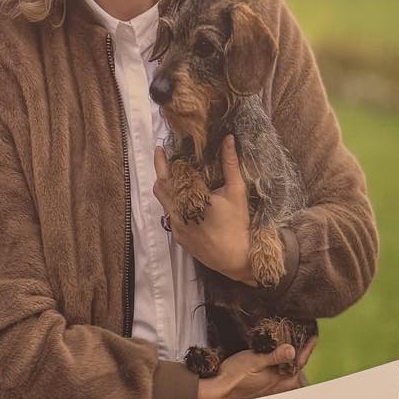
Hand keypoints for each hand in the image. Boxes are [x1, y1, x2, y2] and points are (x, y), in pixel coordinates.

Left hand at [155, 136, 254, 282]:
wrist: (236, 259)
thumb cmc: (238, 225)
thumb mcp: (237, 192)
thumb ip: (230, 164)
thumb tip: (228, 139)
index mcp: (192, 199)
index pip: (171, 174)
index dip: (163, 161)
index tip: (161, 148)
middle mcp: (179, 213)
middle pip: (160, 187)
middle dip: (159, 171)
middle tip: (162, 157)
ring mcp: (176, 227)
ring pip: (162, 202)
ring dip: (165, 188)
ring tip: (173, 175)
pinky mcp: (178, 237)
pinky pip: (169, 215)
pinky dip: (172, 203)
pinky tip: (183, 199)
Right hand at [196, 343, 299, 398]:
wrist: (219, 390)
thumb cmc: (235, 377)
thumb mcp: (255, 361)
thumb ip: (274, 356)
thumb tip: (291, 350)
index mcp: (281, 382)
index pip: (300, 363)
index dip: (307, 348)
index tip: (313, 337)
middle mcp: (278, 386)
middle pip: (296, 368)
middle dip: (301, 354)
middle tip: (304, 339)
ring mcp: (271, 387)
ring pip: (286, 371)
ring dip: (290, 359)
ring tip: (291, 345)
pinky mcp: (262, 385)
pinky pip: (277, 373)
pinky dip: (280, 363)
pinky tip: (275, 356)